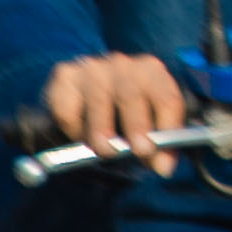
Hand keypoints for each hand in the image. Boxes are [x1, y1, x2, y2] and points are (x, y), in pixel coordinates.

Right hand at [46, 54, 189, 172]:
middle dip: (136, 125)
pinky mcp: (65, 76)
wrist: (91, 102)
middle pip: (132, 95)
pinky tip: (80, 135)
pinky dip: (73, 126)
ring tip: (104, 150)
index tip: (157, 149)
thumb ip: (160, 148)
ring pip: (98, 99)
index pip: (166, 98)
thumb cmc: (128, 115)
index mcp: (153, 73)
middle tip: (137, 150)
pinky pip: (68, 105)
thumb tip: (163, 167)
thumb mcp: (149, 128)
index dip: (166, 125)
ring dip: (101, 128)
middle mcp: (123, 65)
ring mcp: (93, 68)